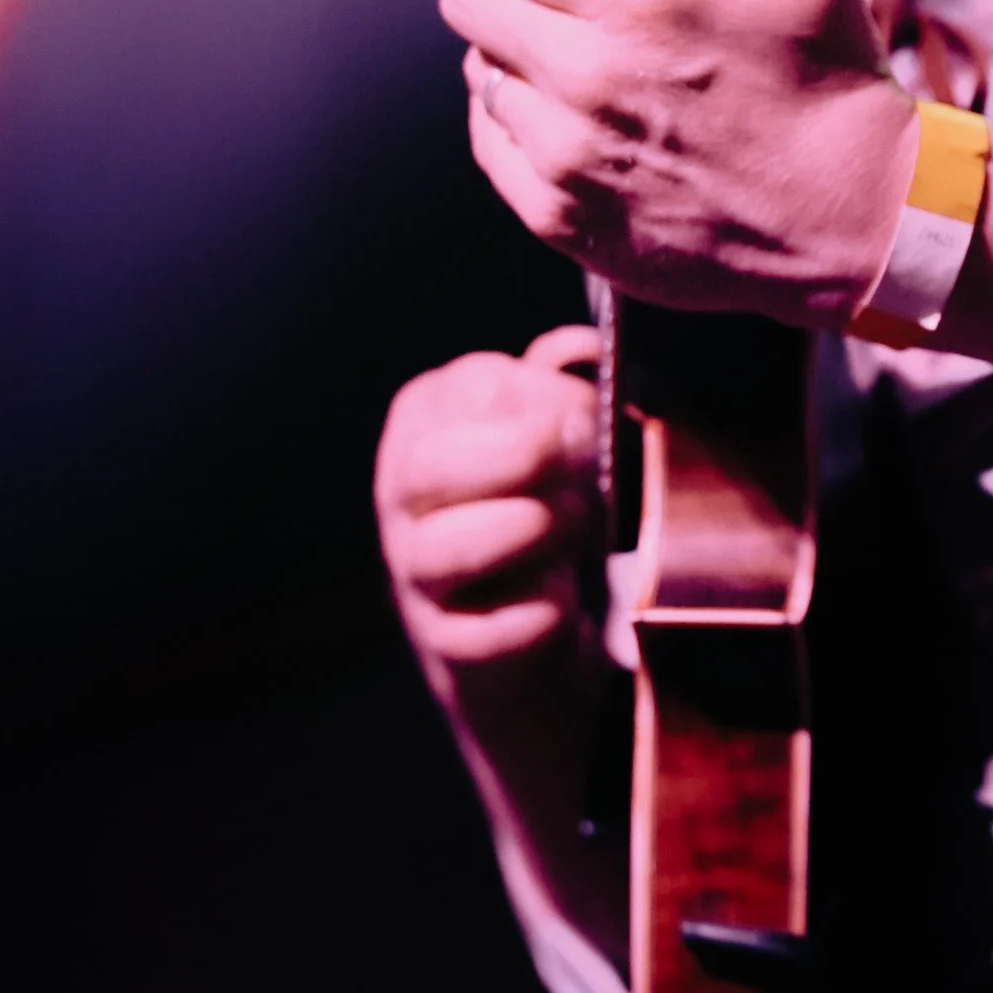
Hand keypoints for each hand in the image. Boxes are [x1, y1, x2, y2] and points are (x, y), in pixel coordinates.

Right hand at [374, 324, 604, 690]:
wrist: (528, 623)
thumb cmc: (539, 505)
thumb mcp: (550, 434)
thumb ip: (563, 384)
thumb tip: (577, 349)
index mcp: (425, 422)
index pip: (470, 390)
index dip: (545, 400)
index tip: (589, 420)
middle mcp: (402, 494)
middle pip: (429, 466)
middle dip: (521, 458)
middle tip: (580, 464)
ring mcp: (414, 572)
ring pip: (441, 551)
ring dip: (527, 532)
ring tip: (573, 526)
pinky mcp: (443, 643)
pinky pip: (476, 634)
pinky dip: (531, 614)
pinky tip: (562, 598)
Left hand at [441, 0, 917, 324]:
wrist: (857, 223)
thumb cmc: (832, 81)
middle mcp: (589, 75)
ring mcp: (567, 154)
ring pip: (479, 70)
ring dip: (523, 59)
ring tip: (598, 69)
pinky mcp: (559, 216)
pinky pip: (491, 142)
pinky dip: (525, 127)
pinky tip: (592, 125)